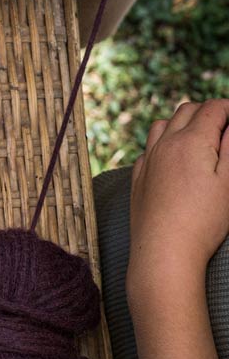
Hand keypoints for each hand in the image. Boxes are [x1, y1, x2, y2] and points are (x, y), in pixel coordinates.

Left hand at [130, 101, 228, 293]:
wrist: (164, 250)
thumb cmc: (203, 220)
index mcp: (190, 141)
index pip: (213, 108)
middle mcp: (164, 144)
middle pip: (187, 110)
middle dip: (209, 111)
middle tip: (226, 127)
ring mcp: (148, 160)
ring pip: (162, 124)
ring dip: (182, 123)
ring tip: (201, 138)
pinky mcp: (138, 176)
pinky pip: (149, 147)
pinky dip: (163, 142)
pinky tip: (175, 158)